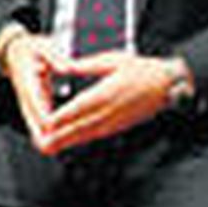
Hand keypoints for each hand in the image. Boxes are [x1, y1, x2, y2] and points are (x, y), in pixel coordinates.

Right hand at [0, 32, 70, 147]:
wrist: (14, 52)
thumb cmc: (30, 48)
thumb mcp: (43, 46)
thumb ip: (55, 56)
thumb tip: (66, 67)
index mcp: (28, 81)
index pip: (36, 103)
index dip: (45, 116)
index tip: (53, 126)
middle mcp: (26, 95)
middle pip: (32, 120)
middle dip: (42, 135)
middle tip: (51, 148)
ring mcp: (29, 102)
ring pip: (33, 124)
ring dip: (44, 136)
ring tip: (55, 149)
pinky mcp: (34, 105)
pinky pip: (39, 121)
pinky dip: (46, 131)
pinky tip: (58, 139)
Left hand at [38, 52, 174, 155]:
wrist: (168, 85)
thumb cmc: (142, 69)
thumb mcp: (112, 60)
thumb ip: (85, 65)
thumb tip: (64, 66)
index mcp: (106, 93)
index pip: (77, 109)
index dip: (59, 117)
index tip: (43, 122)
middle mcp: (109, 111)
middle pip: (78, 127)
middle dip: (57, 136)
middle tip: (39, 142)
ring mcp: (114, 121)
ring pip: (85, 134)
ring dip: (65, 142)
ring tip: (47, 146)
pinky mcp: (118, 126)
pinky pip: (94, 135)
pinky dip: (79, 140)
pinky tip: (67, 142)